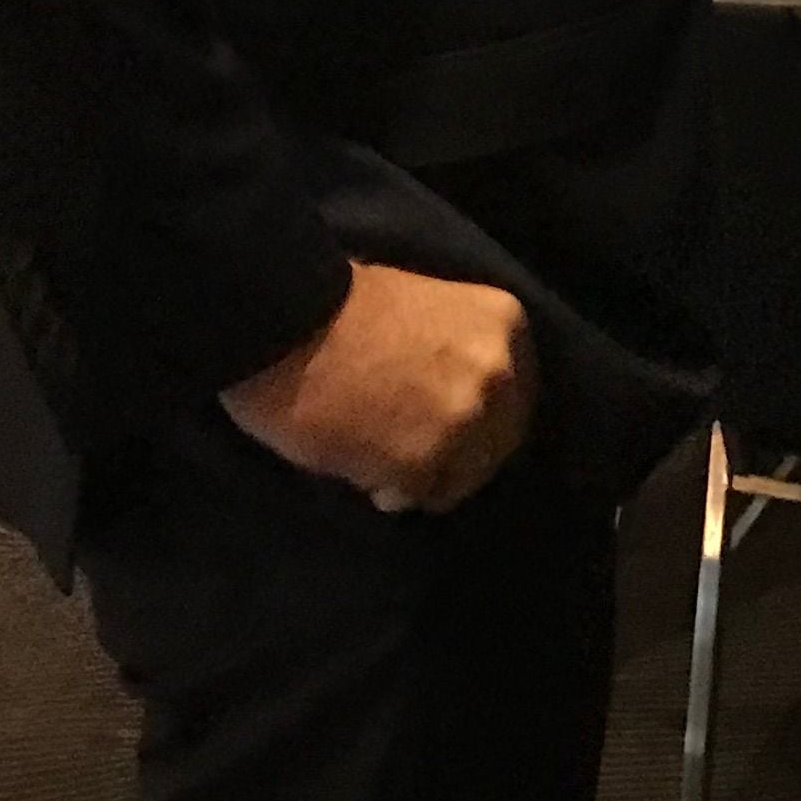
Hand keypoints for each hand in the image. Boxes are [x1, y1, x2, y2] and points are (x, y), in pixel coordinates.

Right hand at [219, 261, 536, 513]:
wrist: (285, 320)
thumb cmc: (342, 304)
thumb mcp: (430, 308)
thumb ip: (459, 353)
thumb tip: (457, 397)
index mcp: (505, 324)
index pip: (515, 392)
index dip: (482, 417)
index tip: (449, 426)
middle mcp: (501, 372)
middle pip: (499, 440)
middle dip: (461, 452)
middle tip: (418, 457)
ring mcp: (467, 420)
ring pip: (465, 476)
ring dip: (430, 478)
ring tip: (385, 469)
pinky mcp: (424, 462)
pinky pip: (422, 495)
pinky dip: (396, 493)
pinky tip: (367, 477)